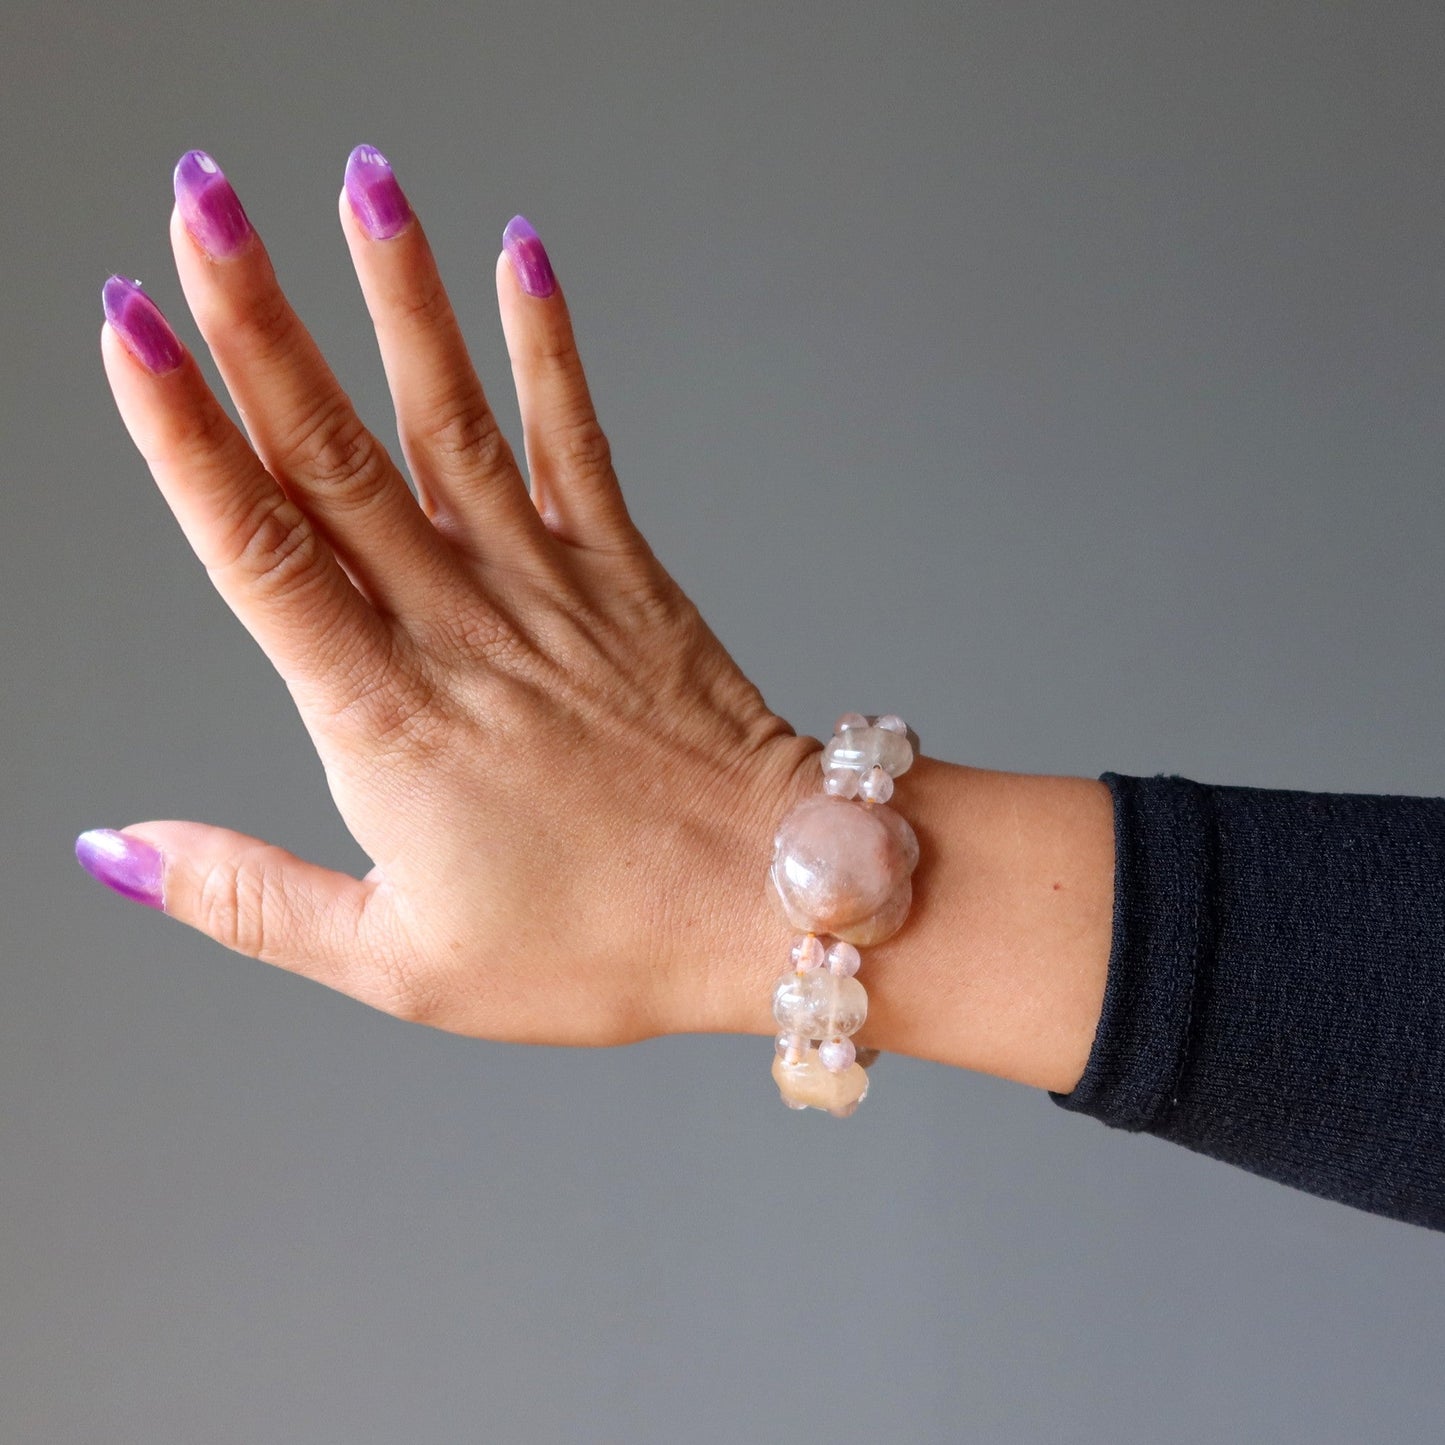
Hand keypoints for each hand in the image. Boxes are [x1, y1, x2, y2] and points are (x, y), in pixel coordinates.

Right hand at [80, 146, 817, 1046]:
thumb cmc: (595, 943)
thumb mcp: (397, 960)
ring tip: (360, 185)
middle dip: (256, 321)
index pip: (257, 548)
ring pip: (452, 420)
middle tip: (201, 205)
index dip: (184, 434)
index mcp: (381, 718)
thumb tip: (116, 849)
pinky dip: (548, 347)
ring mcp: (547, 587)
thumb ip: (247, 896)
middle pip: (335, 455)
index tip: (130, 327)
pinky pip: (579, 440)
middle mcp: (457, 627)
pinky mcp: (625, 573)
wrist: (765, 902)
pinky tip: (522, 258)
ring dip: (397, 297)